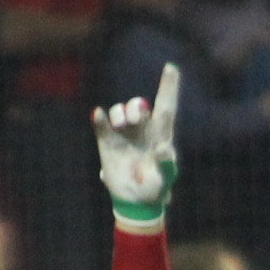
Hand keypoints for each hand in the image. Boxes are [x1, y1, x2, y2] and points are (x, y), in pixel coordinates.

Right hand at [91, 63, 181, 231]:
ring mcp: (124, 134)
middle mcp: (142, 129)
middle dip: (135, 107)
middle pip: (139, 106)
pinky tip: (98, 116)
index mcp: (161, 133)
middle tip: (134, 118)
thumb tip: (164, 148)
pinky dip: (100, 119)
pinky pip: (101, 124)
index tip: (171, 67)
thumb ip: (167, 165)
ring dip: (119, 114)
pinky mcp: (107, 142)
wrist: (135, 201)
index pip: (166, 105)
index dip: (169, 86)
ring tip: (119, 125)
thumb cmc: (156, 188)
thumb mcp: (165, 178)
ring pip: (120, 112)